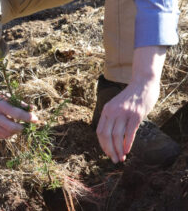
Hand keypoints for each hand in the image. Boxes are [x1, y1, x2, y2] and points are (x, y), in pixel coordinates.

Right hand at [0, 82, 38, 137]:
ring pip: (7, 133)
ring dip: (17, 131)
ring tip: (20, 126)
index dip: (28, 117)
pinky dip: (9, 134)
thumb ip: (17, 103)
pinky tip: (12, 129)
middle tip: (28, 125)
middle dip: (23, 127)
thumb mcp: (3, 95)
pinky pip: (1, 135)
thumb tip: (32, 108)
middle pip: (12, 127)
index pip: (16, 113)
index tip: (36, 119)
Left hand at [96, 46, 165, 162]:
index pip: (100, 131)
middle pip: (107, 135)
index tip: (108, 154)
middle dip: (110, 150)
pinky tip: (128, 151)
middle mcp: (113, 111)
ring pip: (118, 136)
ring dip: (119, 150)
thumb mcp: (116, 105)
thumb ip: (112, 117)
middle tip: (115, 160)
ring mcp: (125, 112)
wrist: (143, 84)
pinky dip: (128, 144)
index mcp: (107, 109)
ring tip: (122, 158)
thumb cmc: (130, 97)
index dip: (103, 145)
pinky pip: (130, 132)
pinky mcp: (136, 114)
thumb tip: (109, 137)